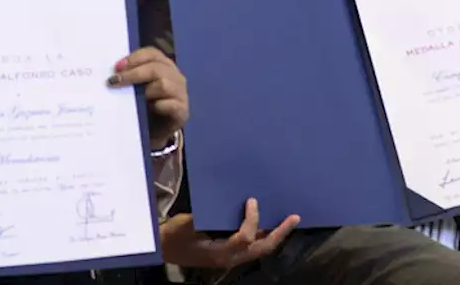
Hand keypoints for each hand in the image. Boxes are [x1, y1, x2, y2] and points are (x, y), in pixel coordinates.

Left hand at [108, 47, 187, 147]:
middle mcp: (175, 76)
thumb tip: (111, 75)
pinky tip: (148, 110)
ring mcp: (181, 93)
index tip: (117, 67)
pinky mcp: (182, 111)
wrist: (156, 132)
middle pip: (156, 68)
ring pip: (163, 84)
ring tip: (130, 98)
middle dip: (133, 74)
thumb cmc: (144, 107)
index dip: (134, 58)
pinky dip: (157, 106)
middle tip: (114, 81)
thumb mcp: (136, 89)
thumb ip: (128, 78)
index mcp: (163, 65)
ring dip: (144, 91)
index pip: (152, 53)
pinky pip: (170, 105)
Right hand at [160, 198, 298, 268]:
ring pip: (260, 249)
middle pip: (262, 248)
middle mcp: (231, 258)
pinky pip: (253, 246)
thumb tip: (219, 203)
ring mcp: (232, 258)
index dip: (252, 219)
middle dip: (280, 232)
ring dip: (276, 235)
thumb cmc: (173, 237)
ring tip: (289, 221)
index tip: (252, 200)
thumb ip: (202, 218)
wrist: (165, 250)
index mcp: (221, 252)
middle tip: (295, 217)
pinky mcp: (230, 254)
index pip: (245, 238)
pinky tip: (269, 224)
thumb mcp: (184, 226)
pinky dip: (264, 235)